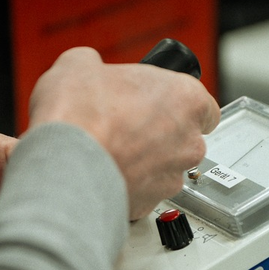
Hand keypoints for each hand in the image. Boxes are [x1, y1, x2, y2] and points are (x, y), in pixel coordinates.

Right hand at [27, 47, 219, 219]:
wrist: (64, 164)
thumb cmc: (80, 115)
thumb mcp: (80, 65)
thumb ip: (99, 68)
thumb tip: (89, 71)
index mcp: (186, 99)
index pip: (204, 106)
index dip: (179, 105)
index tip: (160, 104)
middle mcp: (189, 142)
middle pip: (186, 139)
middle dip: (161, 135)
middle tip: (128, 126)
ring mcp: (172, 177)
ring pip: (166, 169)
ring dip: (145, 162)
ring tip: (112, 151)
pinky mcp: (150, 204)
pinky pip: (144, 192)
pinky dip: (128, 184)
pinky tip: (105, 172)